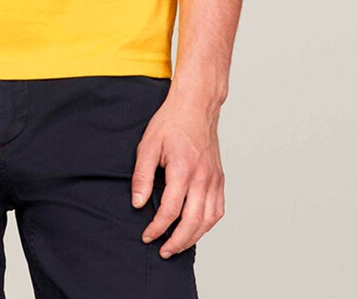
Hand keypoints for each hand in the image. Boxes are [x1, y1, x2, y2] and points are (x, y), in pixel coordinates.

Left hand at [131, 87, 224, 257]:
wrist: (196, 106)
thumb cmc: (171, 122)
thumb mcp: (148, 144)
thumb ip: (142, 175)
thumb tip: (138, 203)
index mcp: (183, 168)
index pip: (171, 210)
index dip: (157, 227)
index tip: (147, 235)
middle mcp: (202, 177)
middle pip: (193, 221)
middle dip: (176, 241)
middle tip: (162, 251)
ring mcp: (214, 178)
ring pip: (208, 219)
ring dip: (193, 237)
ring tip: (177, 245)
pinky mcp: (219, 178)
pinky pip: (218, 209)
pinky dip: (208, 224)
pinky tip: (196, 228)